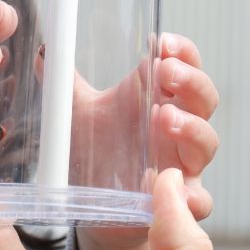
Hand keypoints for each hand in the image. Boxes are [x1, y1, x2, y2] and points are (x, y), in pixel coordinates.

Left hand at [74, 33, 219, 248]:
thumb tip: (42, 51)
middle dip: (191, 81)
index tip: (162, 42)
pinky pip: (200, 199)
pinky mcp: (180, 200)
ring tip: (165, 118)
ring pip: (207, 142)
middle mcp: (176, 127)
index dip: (181, 51)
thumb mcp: (76, 114)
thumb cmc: (96, 151)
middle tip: (166, 72)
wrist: (97, 207)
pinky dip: (192, 194)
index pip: (183, 64)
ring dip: (193, 127)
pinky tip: (174, 186)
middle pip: (203, 97)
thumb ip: (63, 83)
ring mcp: (182, 163)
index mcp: (154, 98)